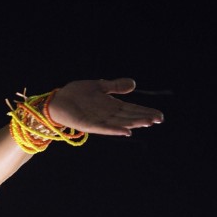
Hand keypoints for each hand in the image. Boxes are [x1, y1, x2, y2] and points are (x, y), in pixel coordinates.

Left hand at [47, 78, 163, 135]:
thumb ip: (115, 86)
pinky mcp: (88, 125)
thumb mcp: (99, 86)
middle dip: (143, 118)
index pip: (132, 109)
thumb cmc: (76, 94)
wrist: (57, 100)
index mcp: (111, 105)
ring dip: (133, 123)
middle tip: (158, 119)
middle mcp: (107, 114)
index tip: (159, 115)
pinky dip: (115, 130)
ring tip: (147, 123)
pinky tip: (126, 131)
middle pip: (129, 116)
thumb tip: (133, 84)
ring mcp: (98, 120)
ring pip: (120, 123)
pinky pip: (103, 128)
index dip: (145, 112)